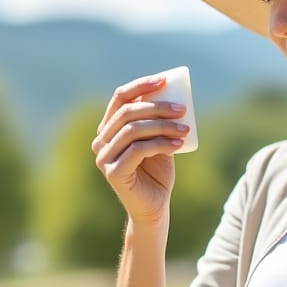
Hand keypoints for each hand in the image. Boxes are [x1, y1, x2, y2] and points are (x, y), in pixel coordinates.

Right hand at [92, 73, 191, 226]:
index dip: (141, 86)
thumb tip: (171, 90)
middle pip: (127, 112)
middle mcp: (101, 141)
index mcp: (108, 128)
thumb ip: (157, 120)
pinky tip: (178, 143)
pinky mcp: (113, 172)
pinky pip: (138, 149)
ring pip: (133, 130)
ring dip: (162, 125)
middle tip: (182, 109)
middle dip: (157, 107)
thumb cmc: (157, 172)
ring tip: (185, 128)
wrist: (155, 206)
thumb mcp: (158, 139)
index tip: (164, 80)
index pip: (120, 98)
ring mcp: (103, 157)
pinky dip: (161, 143)